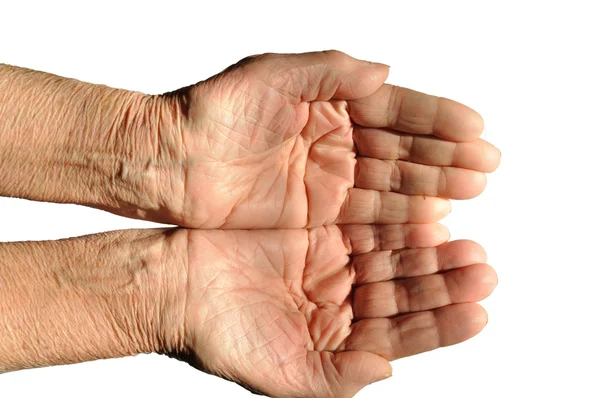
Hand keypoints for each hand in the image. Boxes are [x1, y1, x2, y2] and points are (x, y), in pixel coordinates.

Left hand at [155, 51, 499, 227]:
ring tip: (469, 200)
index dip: (436, 122)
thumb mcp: (267, 78)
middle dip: (445, 163)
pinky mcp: (312, 233)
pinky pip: (363, 232)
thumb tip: (383, 69)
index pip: (396, 117)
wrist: (168, 165)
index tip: (475, 131)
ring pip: (390, 199)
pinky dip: (397, 234)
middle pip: (402, 160)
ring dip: (431, 201)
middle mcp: (335, 157)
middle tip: (485, 169)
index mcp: (330, 116)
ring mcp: (326, 197)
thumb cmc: (210, 116)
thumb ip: (327, 71)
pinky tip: (427, 232)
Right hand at [178, 226, 495, 395]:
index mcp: (339, 338)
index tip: (477, 313)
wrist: (174, 287)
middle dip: (445, 281)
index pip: (402, 334)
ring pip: (392, 253)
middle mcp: (342, 298)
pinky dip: (394, 218)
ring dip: (428, 248)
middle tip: (481, 269)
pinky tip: (422, 213)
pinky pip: (365, 219)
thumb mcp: (280, 372)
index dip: (441, 325)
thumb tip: (383, 370)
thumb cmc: (220, 335)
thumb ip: (334, 377)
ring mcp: (331, 259)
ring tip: (464, 242)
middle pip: (406, 289)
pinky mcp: (316, 225)